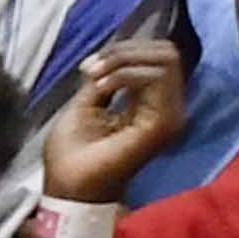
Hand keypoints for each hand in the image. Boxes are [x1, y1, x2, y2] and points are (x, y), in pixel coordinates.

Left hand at [30, 40, 192, 207]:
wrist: (69, 187)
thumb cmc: (74, 155)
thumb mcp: (86, 104)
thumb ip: (105, 77)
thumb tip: (111, 54)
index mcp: (151, 105)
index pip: (158, 58)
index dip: (125, 50)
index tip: (91, 66)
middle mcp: (167, 109)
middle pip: (168, 53)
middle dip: (126, 50)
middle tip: (94, 68)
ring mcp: (169, 117)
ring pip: (167, 59)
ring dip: (123, 60)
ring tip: (96, 76)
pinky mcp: (163, 124)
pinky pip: (157, 78)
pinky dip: (124, 74)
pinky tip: (102, 85)